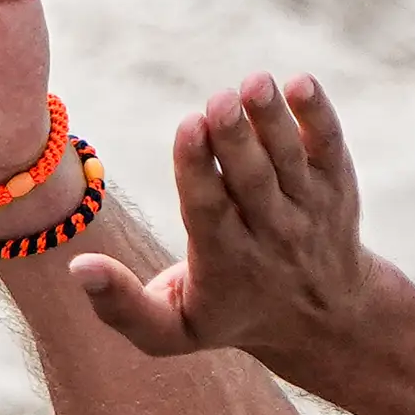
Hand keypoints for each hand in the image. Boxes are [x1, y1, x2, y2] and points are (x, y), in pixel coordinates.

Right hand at [71, 74, 405, 385]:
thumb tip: (77, 267)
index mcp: (224, 262)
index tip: (187, 128)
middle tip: (220, 100)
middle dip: (235, 139)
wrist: (322, 319)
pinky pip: (328, 146)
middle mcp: (271, 235)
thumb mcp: (169, 331)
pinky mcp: (336, 185)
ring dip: (272, 119)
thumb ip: (121, 306)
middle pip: (253, 181)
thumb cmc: (227, 314)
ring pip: (289, 159)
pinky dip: (318, 116)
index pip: (209, 211)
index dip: (197, 169)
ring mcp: (308, 208)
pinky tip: (299, 84)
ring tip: (255, 83)